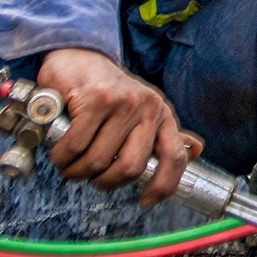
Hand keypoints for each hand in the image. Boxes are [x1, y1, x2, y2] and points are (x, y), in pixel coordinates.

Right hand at [36, 47, 201, 208]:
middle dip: (104, 182)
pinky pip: (76, 146)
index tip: (146, 201)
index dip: (163, 185)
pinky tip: (61, 151)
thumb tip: (196, 150)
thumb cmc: (107, 90)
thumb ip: (162, 134)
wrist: (79, 55)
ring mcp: (122, 103)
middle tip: (89, 175)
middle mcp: (148, 108)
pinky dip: (63, 156)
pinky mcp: (95, 100)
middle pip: (129, 168)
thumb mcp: (141, 110)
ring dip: (77, 171)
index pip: (174, 156)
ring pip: (98, 161)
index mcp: (161, 115)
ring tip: (71, 162)